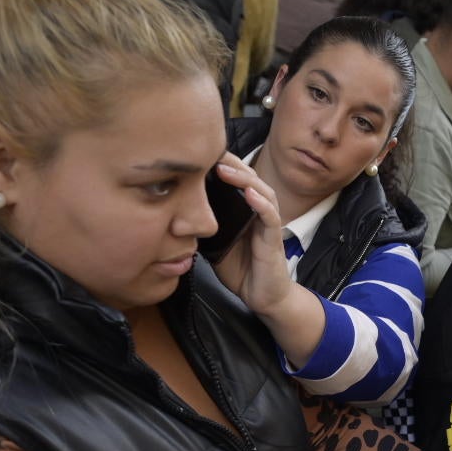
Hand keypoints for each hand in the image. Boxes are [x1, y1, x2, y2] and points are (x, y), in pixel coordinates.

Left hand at [208, 152, 294, 316]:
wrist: (263, 298)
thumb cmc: (242, 271)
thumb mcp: (215, 245)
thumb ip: (203, 228)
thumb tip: (177, 215)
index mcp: (244, 212)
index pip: (236, 182)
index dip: (223, 166)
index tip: (202, 154)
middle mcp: (258, 214)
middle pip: (250, 179)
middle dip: (232, 164)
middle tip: (212, 152)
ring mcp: (268, 226)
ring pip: (263, 192)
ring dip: (244, 179)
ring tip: (225, 169)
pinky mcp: (274, 240)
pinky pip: (270, 217)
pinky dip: (261, 204)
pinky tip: (249, 194)